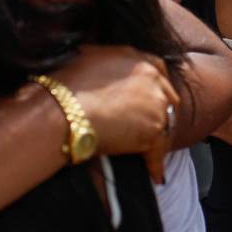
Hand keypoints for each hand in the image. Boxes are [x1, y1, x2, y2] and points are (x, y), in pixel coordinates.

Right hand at [52, 45, 178, 182]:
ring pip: (168, 124)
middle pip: (168, 97)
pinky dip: (156, 163)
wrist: (63, 110)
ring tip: (151, 153)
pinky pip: (160, 150)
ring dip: (160, 138)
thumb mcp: (85, 57)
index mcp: (136, 59)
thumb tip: (98, 64)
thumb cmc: (64, 86)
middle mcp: (152, 77)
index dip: (155, 87)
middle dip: (162, 113)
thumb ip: (104, 58)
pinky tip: (155, 174)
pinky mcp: (153, 129)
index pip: (157, 70)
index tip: (150, 100)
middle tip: (152, 128)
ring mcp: (156, 103)